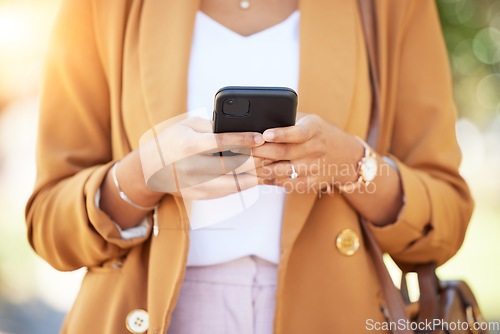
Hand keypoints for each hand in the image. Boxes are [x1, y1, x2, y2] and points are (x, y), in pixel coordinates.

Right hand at [140, 116, 267, 199]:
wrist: (150, 169)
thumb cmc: (173, 140)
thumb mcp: (188, 125)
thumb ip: (212, 126)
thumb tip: (241, 128)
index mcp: (189, 146)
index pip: (220, 142)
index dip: (242, 139)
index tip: (260, 137)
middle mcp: (192, 168)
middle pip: (231, 166)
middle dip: (255, 161)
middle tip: (272, 155)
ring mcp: (196, 185)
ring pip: (234, 184)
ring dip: (255, 178)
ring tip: (270, 169)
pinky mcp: (201, 196)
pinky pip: (228, 192)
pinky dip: (245, 186)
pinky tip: (257, 179)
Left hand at [248, 113, 363, 192]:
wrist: (346, 156)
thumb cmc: (318, 133)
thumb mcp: (309, 121)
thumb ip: (288, 120)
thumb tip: (258, 122)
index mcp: (314, 130)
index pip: (297, 133)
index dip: (280, 134)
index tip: (264, 134)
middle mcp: (315, 149)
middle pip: (284, 153)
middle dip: (260, 152)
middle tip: (240, 151)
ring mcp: (314, 168)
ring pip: (283, 171)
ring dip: (261, 169)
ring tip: (243, 165)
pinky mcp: (311, 182)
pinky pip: (287, 183)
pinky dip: (271, 180)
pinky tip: (258, 175)